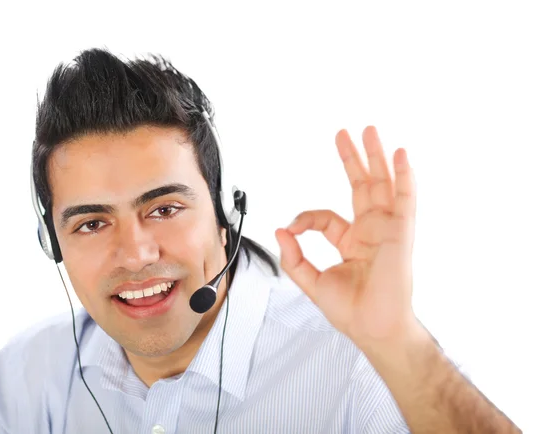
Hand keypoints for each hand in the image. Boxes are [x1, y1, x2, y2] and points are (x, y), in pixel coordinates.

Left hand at [275, 126, 417, 345]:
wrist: (372, 328)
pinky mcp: (401, 233)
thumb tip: (280, 230)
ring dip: (377, 157)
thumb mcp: (312, 281)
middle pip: (362, 186)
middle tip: (347, 133)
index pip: (326, 216)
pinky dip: (404, 177)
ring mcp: (387, 229)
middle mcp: (370, 230)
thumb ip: (294, 257)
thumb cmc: (350, 310)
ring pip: (382, 185)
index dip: (305, 219)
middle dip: (354, 159)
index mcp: (351, 241)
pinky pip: (405, 199)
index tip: (291, 229)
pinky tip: (400, 155)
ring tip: (370, 131)